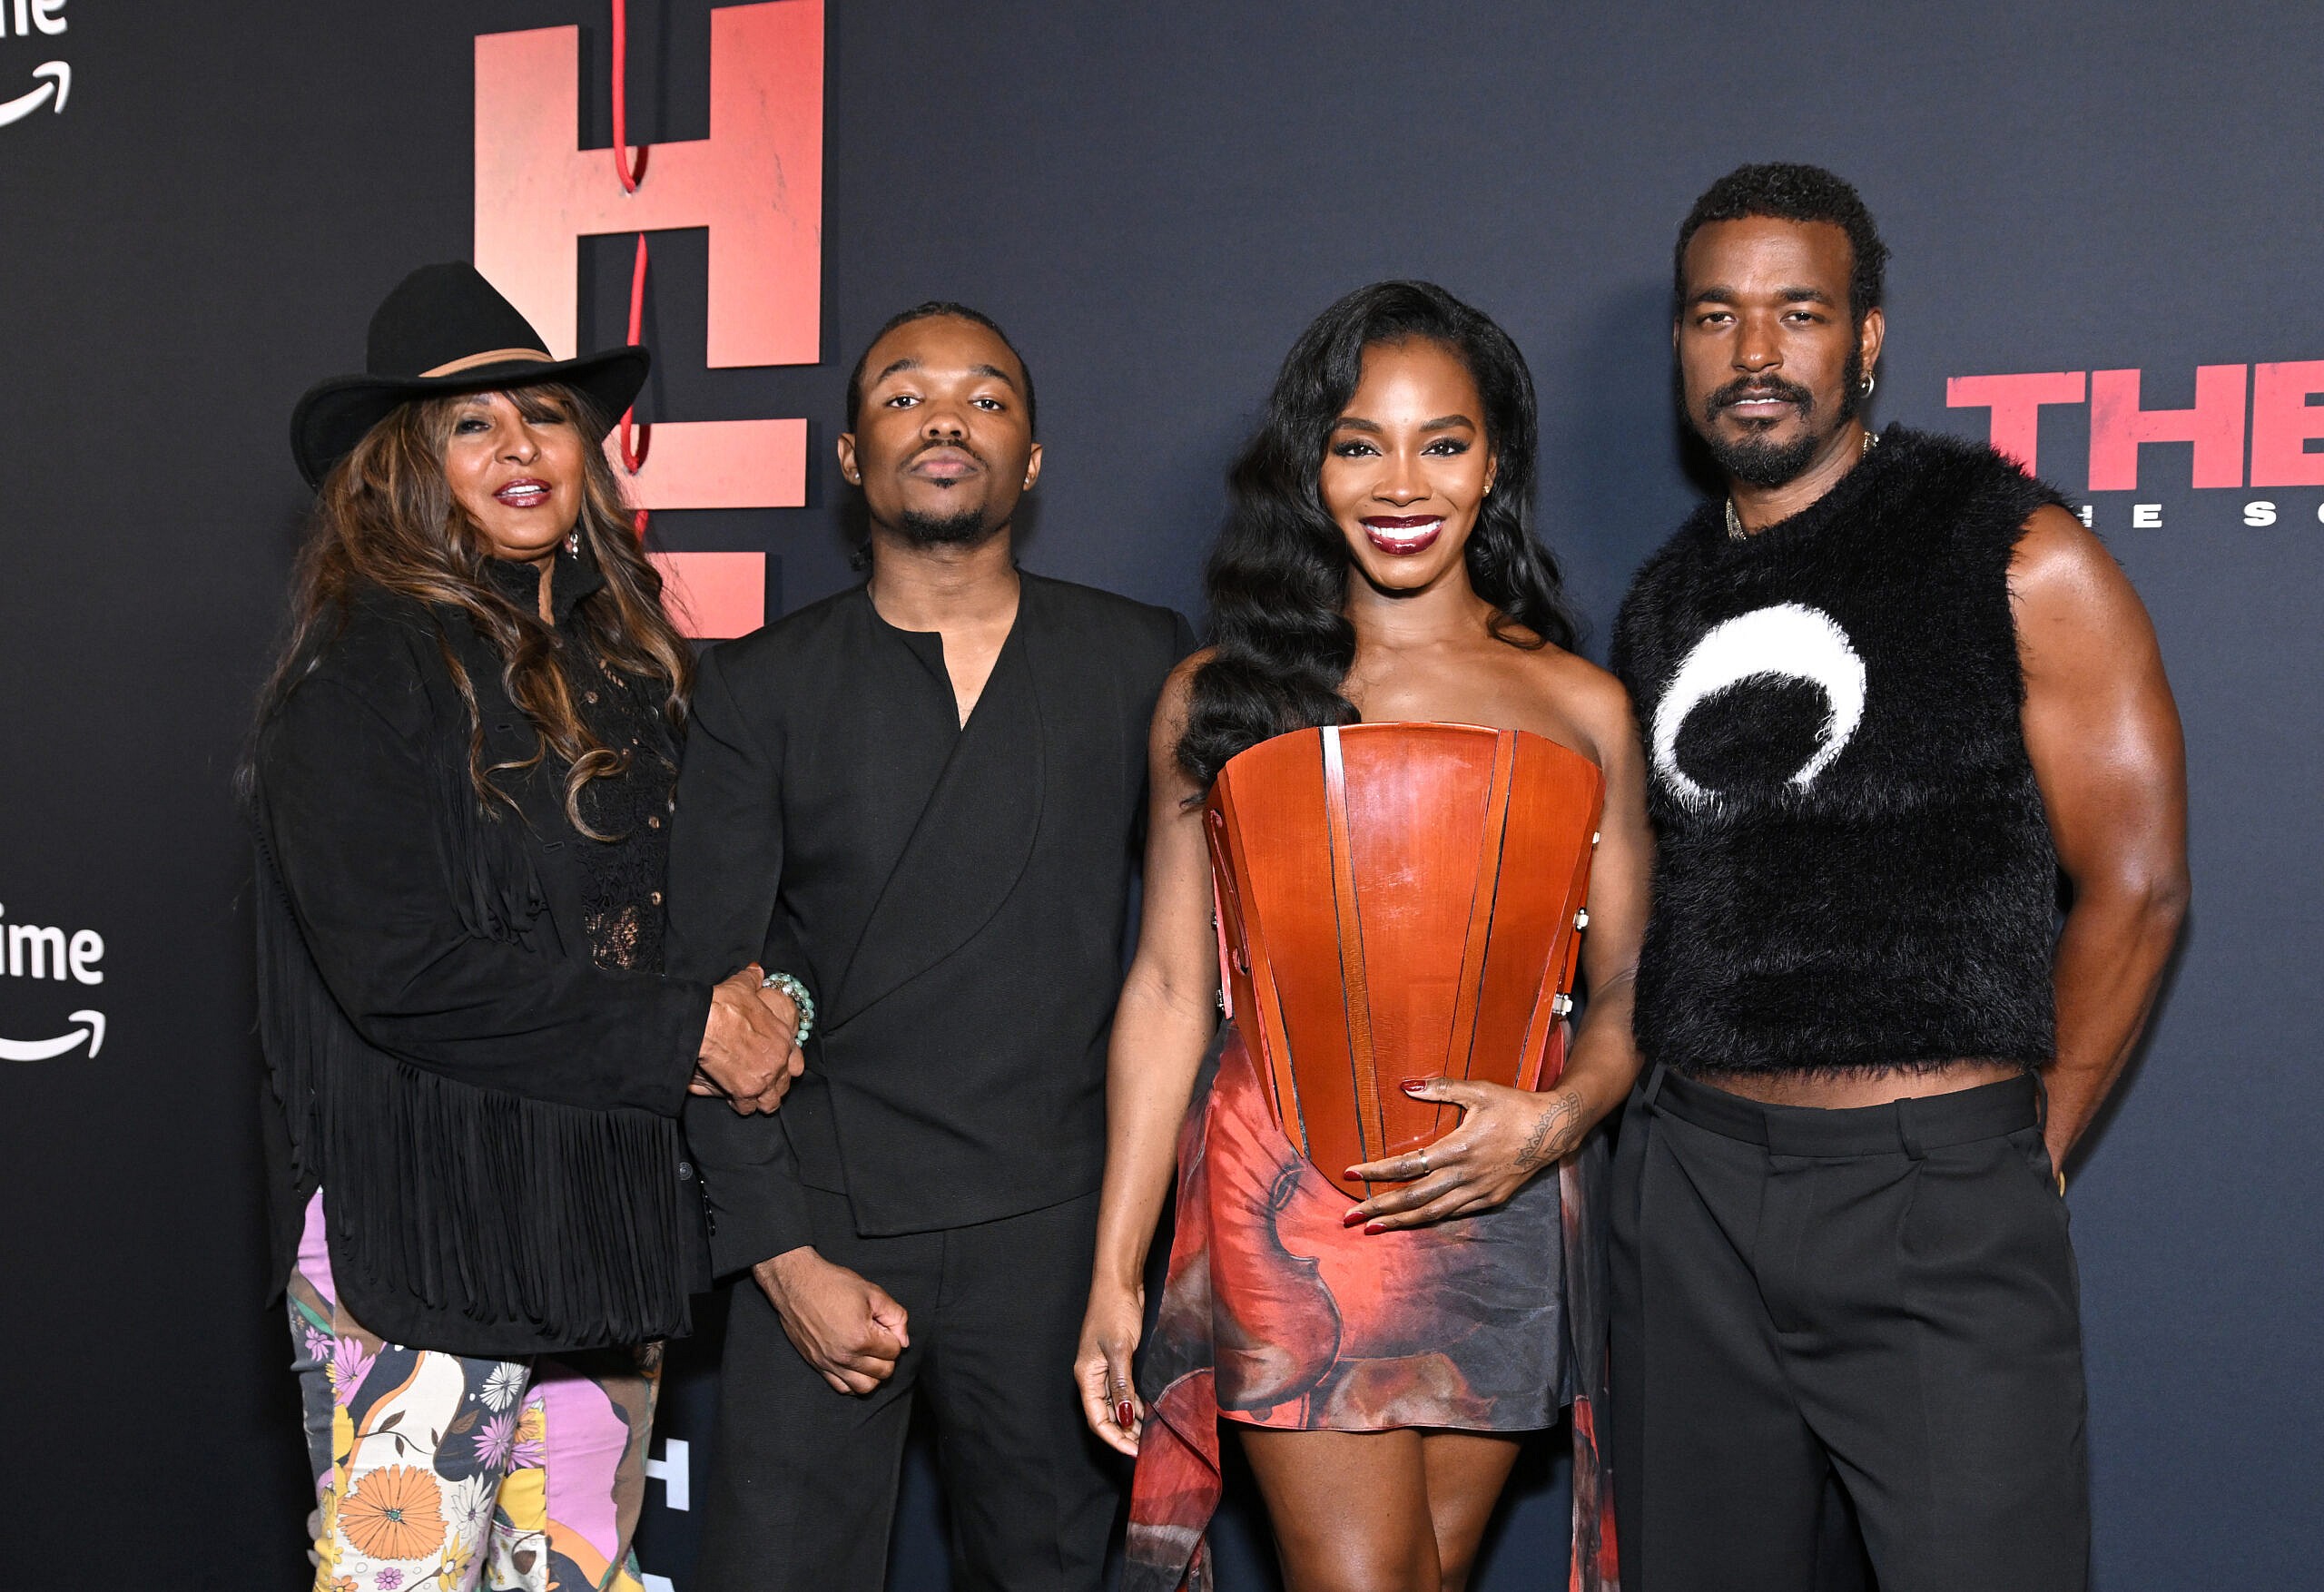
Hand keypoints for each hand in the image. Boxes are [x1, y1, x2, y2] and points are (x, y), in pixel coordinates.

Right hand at [691, 964, 798, 1113]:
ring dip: (761, 1099)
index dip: (787, 1067)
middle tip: (759, 1083)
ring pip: (770, 1102)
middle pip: (784, 1086)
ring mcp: (763, 1078)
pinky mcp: (744, 1091)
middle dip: (773, 1086)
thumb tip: (756, 970)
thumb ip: (752, 980)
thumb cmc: (724, 1005)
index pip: (796, 1062)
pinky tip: (732, 1097)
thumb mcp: (742, 986)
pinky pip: (747, 1108)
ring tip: (750, 1095)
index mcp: (782, 1038)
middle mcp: (778, 1061)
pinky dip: (740, 1105)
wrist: (704, 1022)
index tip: (777, 1068)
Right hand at [754, 1247, 909, 1394]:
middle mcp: (845, 1356)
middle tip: (879, 1339)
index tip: (883, 1325)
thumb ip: (896, 1317)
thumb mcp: (873, 1292)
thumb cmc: (834, 1284)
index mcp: (861, 1338)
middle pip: (883, 1372)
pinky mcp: (817, 1365)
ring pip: (864, 1387)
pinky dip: (854, 1382)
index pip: (894, 1351)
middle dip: (887, 1356)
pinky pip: (842, 1388)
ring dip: (873, 1374)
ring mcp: (829, 1363)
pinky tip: (856, 1365)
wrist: (797, 1283)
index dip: (894, 1336)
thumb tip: (903, 1341)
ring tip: (870, 1355)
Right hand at [1074, 1278, 1146, 1455]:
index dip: (1114, 1438)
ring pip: (1117, 1405)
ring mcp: (1106, 1369)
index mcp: (1087, 1376)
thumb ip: (1122, 1385)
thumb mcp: (1120, 1349)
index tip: (1134, 1452)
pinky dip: (1136, 1404)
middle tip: (1147, 1448)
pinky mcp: (1119, 1361)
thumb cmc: (1115, 1311)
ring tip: (1152, 1435)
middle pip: (1106, 1416)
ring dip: (1132, 1422)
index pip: (1097, 1419)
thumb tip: (1126, 1417)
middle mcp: (1094, 1377)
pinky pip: (1125, 1392)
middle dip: (1124, 1435)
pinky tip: (1150, 1412)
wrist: (1120, 1283)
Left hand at [1343, 1079, 1587, 1231]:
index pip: (1407, 1165)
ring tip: (1372, 1228)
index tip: (1349, 1174)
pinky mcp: (1490, 1200)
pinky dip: (1429, 1219)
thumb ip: (1441, 1089)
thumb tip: (1405, 1085)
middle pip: (1414, 1198)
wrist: (1554, 1130)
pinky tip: (1411, 1222)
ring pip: (1432, 1213)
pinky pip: (1453, 1213)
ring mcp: (1478, 1192)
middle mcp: (1466, 1176)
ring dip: (1400, 1222)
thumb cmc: (1514, 1106)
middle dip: (1379, 1208)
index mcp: (1459, 1149)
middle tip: (1349, 1217)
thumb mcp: (1479, 1090)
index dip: (1376, 1171)